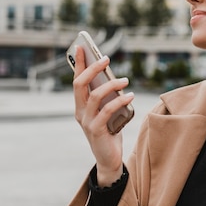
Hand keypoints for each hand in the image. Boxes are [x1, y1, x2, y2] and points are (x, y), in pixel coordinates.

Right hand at [72, 46, 133, 186]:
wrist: (109, 159)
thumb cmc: (109, 132)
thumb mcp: (106, 112)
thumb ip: (107, 98)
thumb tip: (114, 77)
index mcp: (79, 106)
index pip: (76, 80)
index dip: (77, 63)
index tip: (81, 46)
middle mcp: (79, 112)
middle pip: (80, 84)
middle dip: (92, 68)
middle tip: (106, 58)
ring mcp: (86, 122)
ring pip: (94, 96)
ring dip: (111, 84)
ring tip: (125, 80)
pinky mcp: (96, 130)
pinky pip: (106, 110)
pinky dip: (119, 100)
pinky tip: (129, 95)